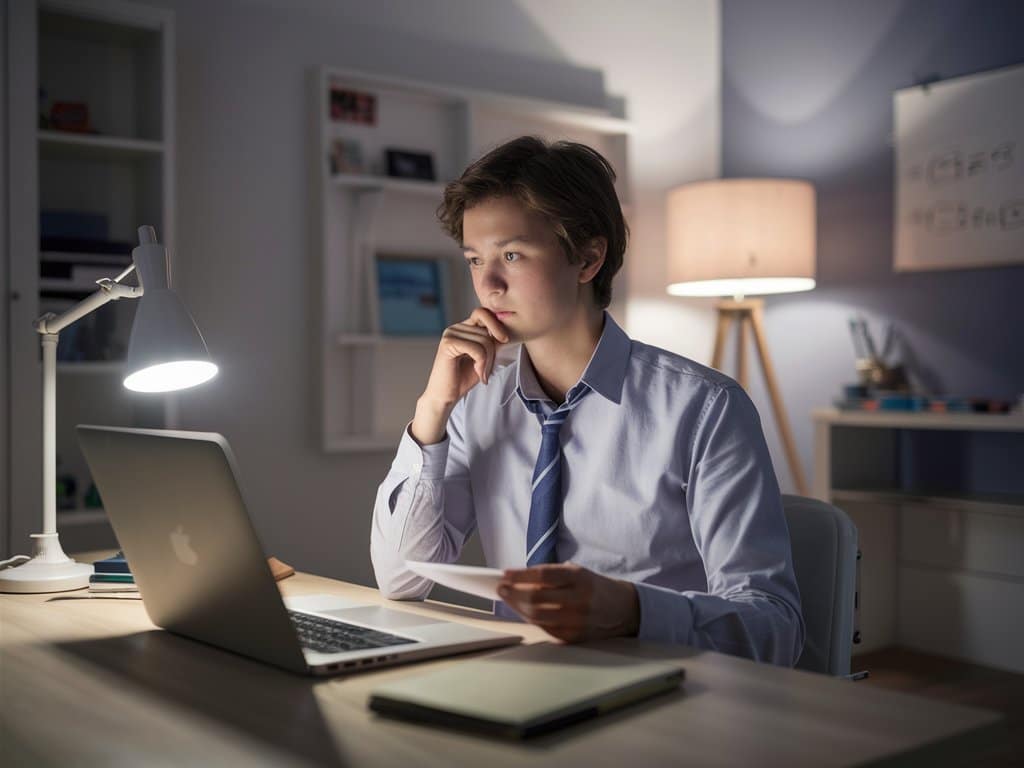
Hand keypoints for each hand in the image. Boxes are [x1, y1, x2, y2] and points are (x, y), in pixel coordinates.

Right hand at [411, 308, 508, 443]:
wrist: (446, 396)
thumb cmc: (464, 378)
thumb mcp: (484, 356)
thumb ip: (493, 342)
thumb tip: (508, 330)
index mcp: (463, 327)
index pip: (484, 312)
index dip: (497, 324)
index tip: (505, 340)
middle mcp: (456, 328)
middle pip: (487, 330)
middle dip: (492, 352)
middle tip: (486, 369)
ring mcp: (450, 334)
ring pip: (484, 341)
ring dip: (488, 361)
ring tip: (481, 373)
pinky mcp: (448, 344)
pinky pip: (476, 349)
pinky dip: (481, 363)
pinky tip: (478, 373)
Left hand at [497, 563, 639, 642]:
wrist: (622, 608)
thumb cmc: (594, 587)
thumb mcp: (577, 572)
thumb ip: (550, 576)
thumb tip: (518, 579)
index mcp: (580, 578)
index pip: (543, 575)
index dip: (520, 575)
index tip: (505, 574)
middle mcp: (579, 599)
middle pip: (537, 598)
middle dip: (513, 593)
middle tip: (501, 588)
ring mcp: (577, 621)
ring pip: (538, 616)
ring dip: (517, 608)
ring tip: (508, 599)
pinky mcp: (574, 637)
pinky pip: (545, 629)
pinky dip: (531, 620)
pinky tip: (524, 612)